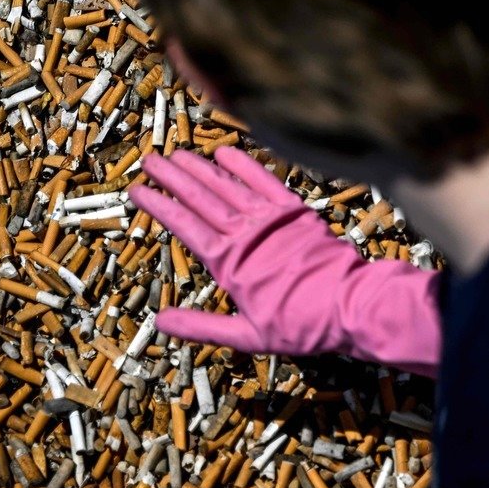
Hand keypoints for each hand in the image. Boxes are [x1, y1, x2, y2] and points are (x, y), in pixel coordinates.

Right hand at [129, 145, 440, 377]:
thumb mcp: (247, 336)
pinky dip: (245, 165)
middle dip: (173, 178)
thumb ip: (202, 326)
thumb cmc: (300, 325)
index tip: (138, 189)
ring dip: (202, 167)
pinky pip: (265, 181)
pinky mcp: (296, 212)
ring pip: (227, 186)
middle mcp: (245, 235)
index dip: (159, 205)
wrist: (350, 305)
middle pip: (201, 198)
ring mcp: (271, 220)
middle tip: (150, 160)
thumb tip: (161, 322)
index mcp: (229, 263)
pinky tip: (225, 151)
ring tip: (179, 153)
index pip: (184, 226)